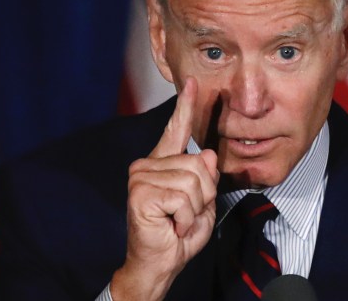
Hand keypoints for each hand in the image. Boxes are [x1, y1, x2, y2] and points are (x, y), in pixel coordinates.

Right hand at [110, 78, 218, 299]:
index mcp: (164, 163)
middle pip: (199, 165)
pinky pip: (183, 198)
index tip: (193, 83)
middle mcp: (148, 164)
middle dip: (203, 196)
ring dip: (195, 210)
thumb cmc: (178, 233)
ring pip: (194, 182)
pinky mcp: (140, 193)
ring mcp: (141, 177)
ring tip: (178, 221)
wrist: (159, 263)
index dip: (186, 107)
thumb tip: (206, 155)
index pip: (177, 130)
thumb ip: (206, 177)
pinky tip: (172, 226)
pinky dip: (186, 219)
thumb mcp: (203, 203)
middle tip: (186, 214)